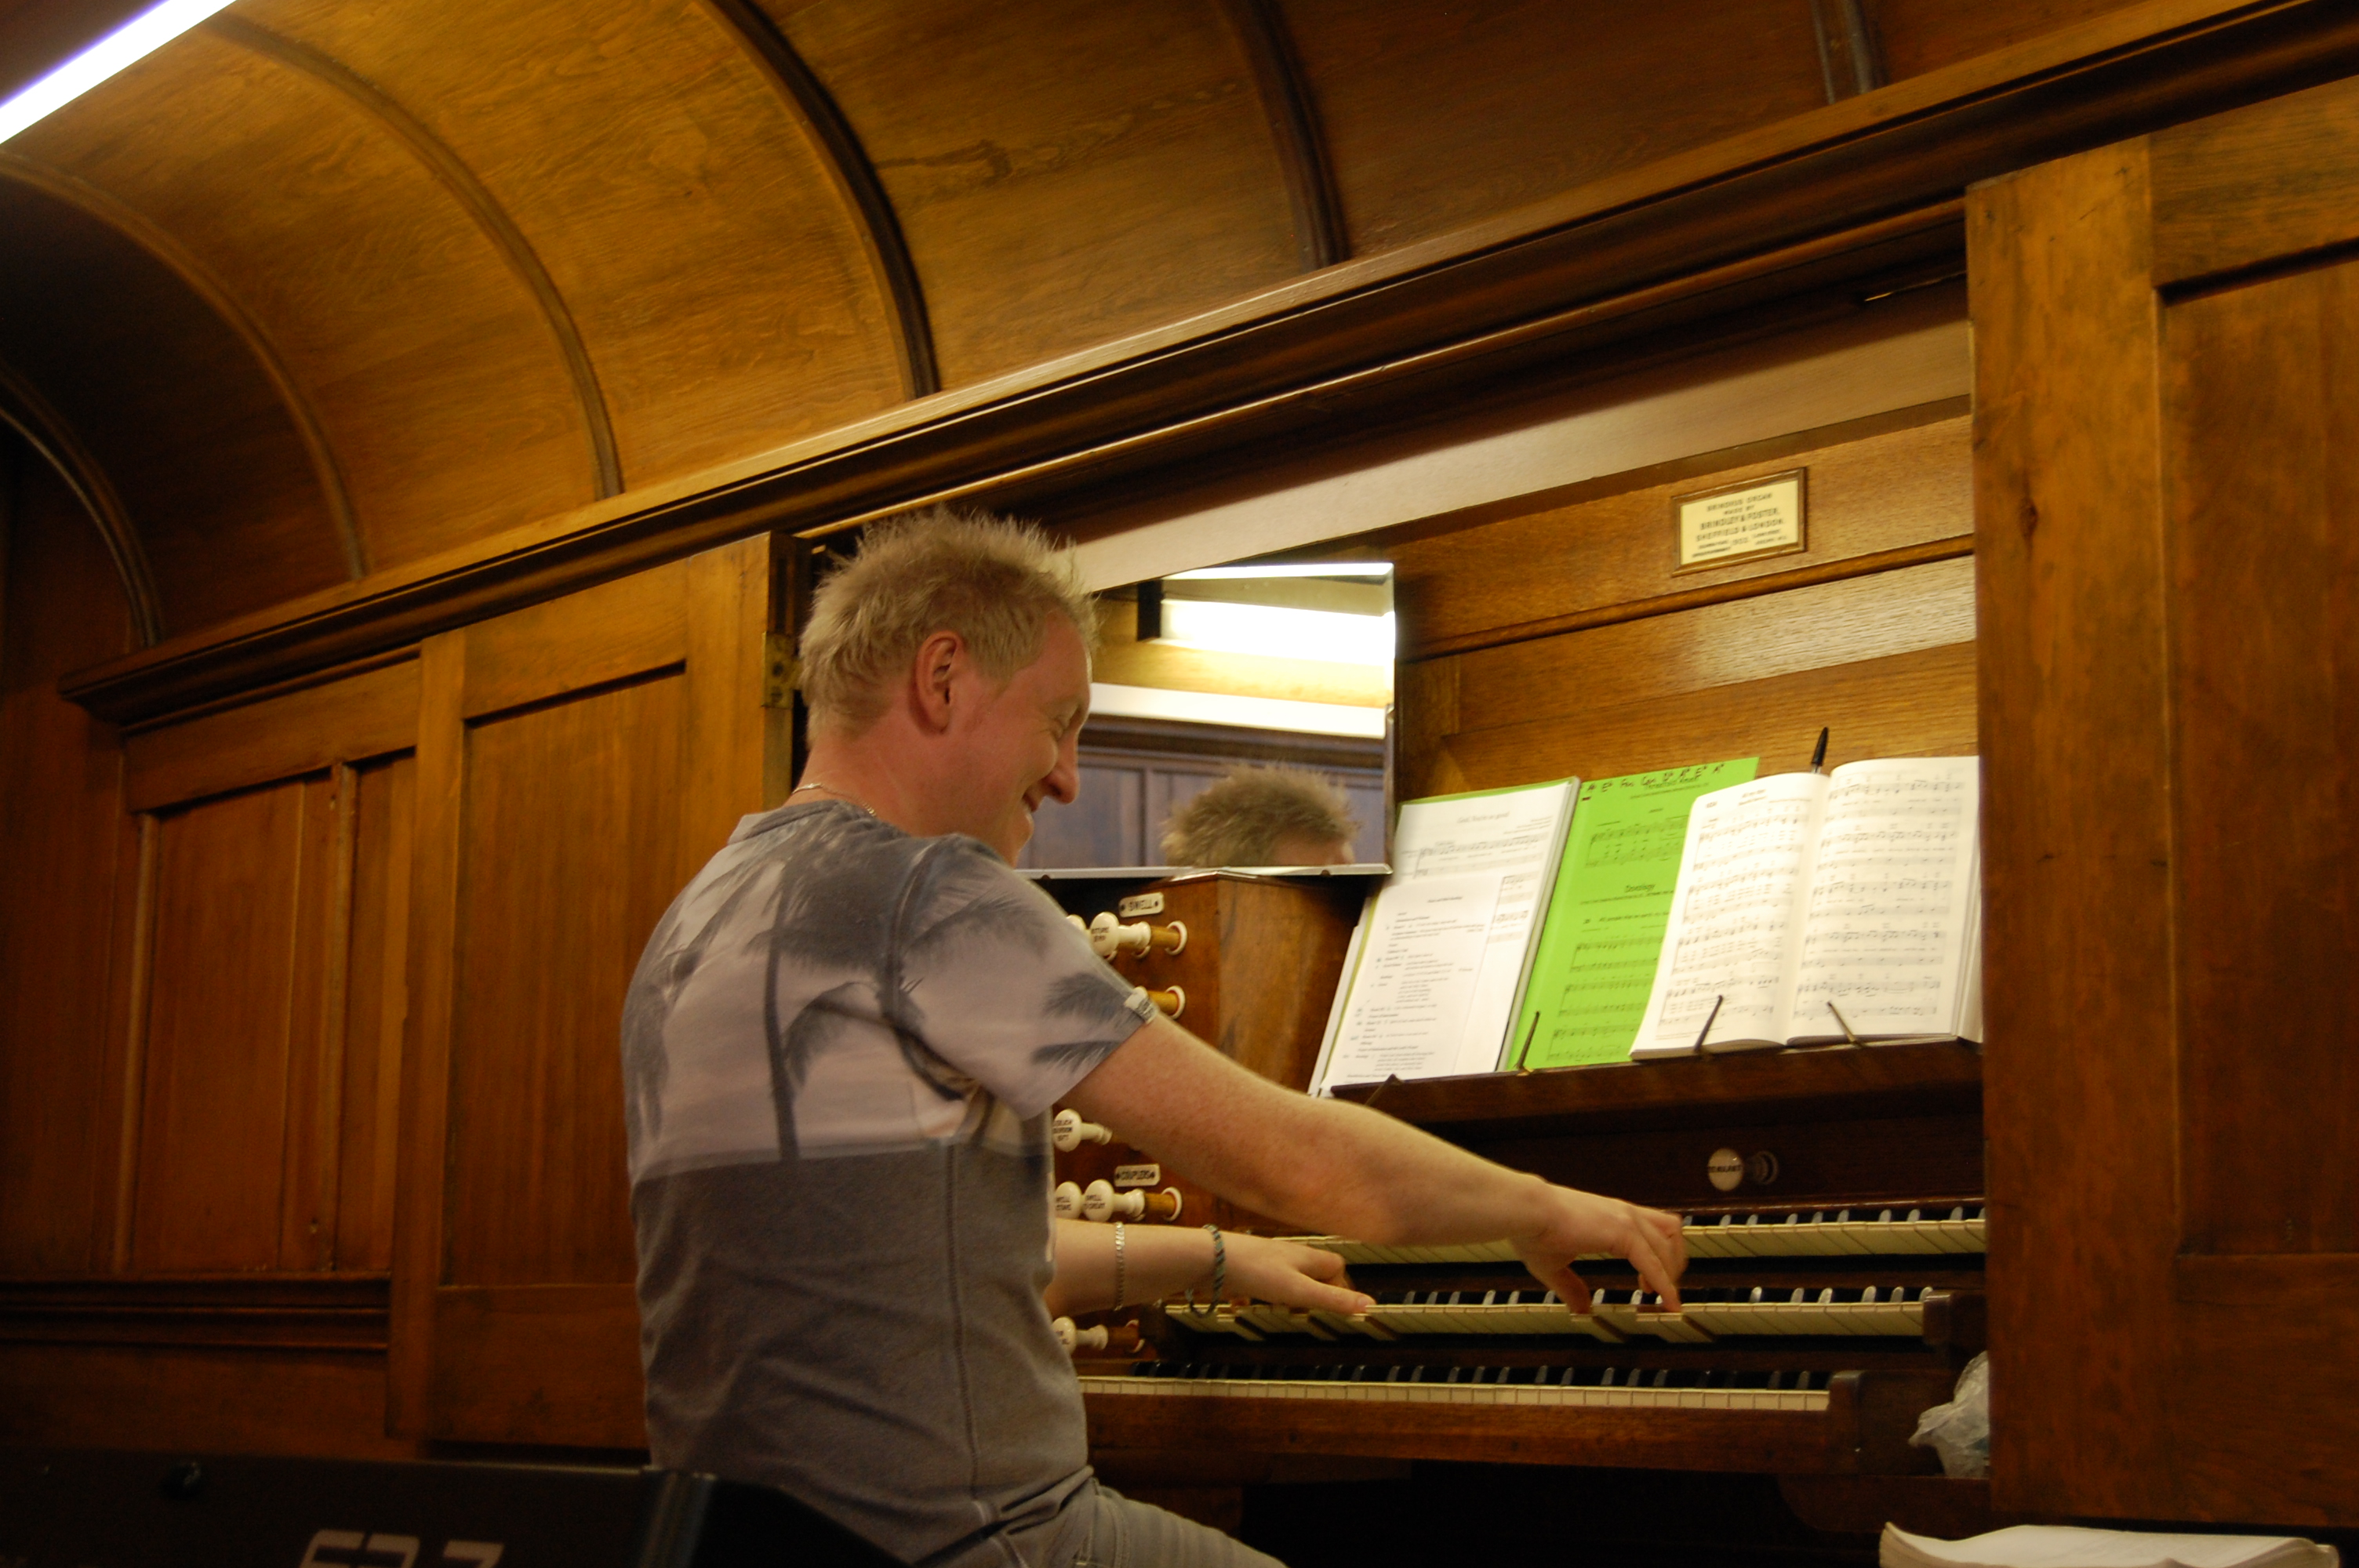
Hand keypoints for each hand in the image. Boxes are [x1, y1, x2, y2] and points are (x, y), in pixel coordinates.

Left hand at [1218, 1232, 1372, 1315]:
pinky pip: (1258, 1282)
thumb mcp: (1299, 1291)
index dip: (1341, 1285)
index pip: (1335, 1265)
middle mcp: (1287, 1256)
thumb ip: (1333, 1299)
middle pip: (1311, 1270)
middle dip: (1314, 1292)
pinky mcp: (1244, 1268)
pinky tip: (1244, 1305)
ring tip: (1282, 1311)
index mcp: (1306, 1257)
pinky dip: (1257, 1295)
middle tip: (1308, 1313)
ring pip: (1285, 1277)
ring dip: (1287, 1295)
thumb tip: (1371, 1306)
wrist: (1209, 1258)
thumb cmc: (1257, 1272)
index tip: (1338, 1308)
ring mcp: (1265, 1261)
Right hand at [1511, 1183, 1686, 1311]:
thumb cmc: (1532, 1231)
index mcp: (1609, 1216)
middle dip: (1674, 1263)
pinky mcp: (1623, 1231)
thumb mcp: (1554, 1265)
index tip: (1650, 1287)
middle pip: (1672, 1232)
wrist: (1525, 1211)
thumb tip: (1582, 1309)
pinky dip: (1665, 1284)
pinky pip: (1654, 1262)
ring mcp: (1626, 1219)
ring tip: (1667, 1298)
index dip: (1659, 1258)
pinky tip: (1667, 1302)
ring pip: (1670, 1244)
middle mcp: (1623, 1213)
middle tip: (1665, 1292)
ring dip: (1673, 1271)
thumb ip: (1570, 1287)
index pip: (1652, 1230)